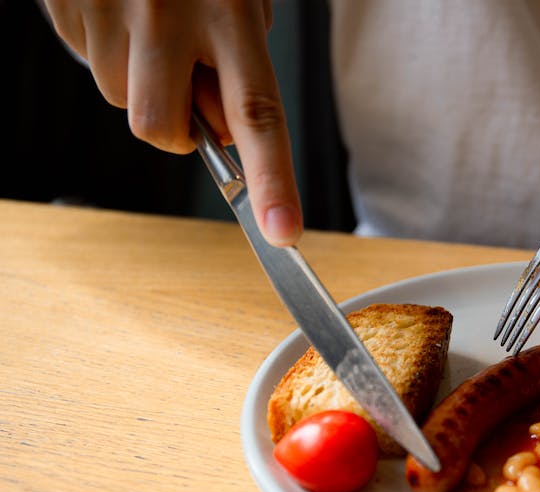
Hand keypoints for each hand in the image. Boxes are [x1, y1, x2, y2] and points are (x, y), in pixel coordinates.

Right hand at [41, 0, 301, 245]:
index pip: (257, 112)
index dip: (272, 178)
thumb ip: (238, 60)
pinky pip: (89, 62)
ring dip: (139, 82)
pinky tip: (120, 11)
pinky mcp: (65, 11)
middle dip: (175, 128)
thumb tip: (222, 130)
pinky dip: (109, 51)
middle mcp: (167, 18)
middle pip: (161, 128)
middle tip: (185, 84)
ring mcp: (109, 14)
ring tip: (149, 25)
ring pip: (120, 100)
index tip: (282, 230)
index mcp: (228, 12)